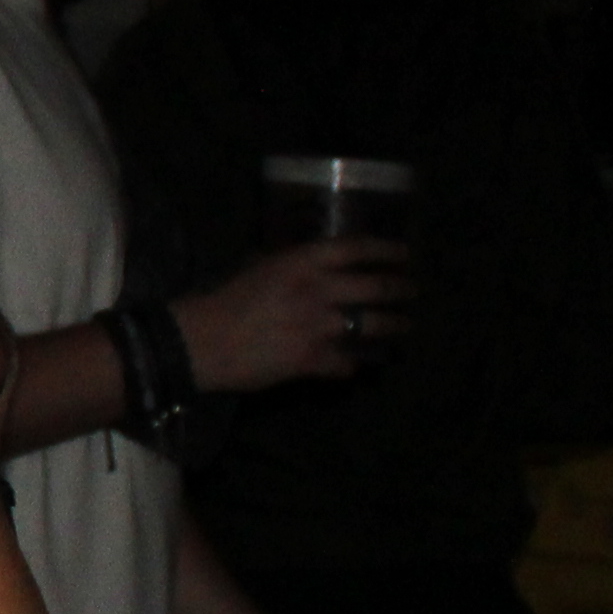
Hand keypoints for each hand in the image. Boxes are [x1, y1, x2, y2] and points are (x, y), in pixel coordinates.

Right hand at [175, 238, 412, 393]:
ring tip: (402, 327)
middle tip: (412, 291)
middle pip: (376, 286)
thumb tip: (315, 264)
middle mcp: (318, 290)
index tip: (405, 253)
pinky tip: (353, 365)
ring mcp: (319, 327)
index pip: (357, 248)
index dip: (387, 249)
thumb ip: (291, 265)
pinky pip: (347, 363)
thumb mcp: (258, 268)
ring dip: (394, 326)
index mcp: (302, 262)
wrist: (201, 341)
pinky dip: (352, 364)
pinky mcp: (313, 360)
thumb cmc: (224, 299)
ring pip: (373, 325)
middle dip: (401, 288)